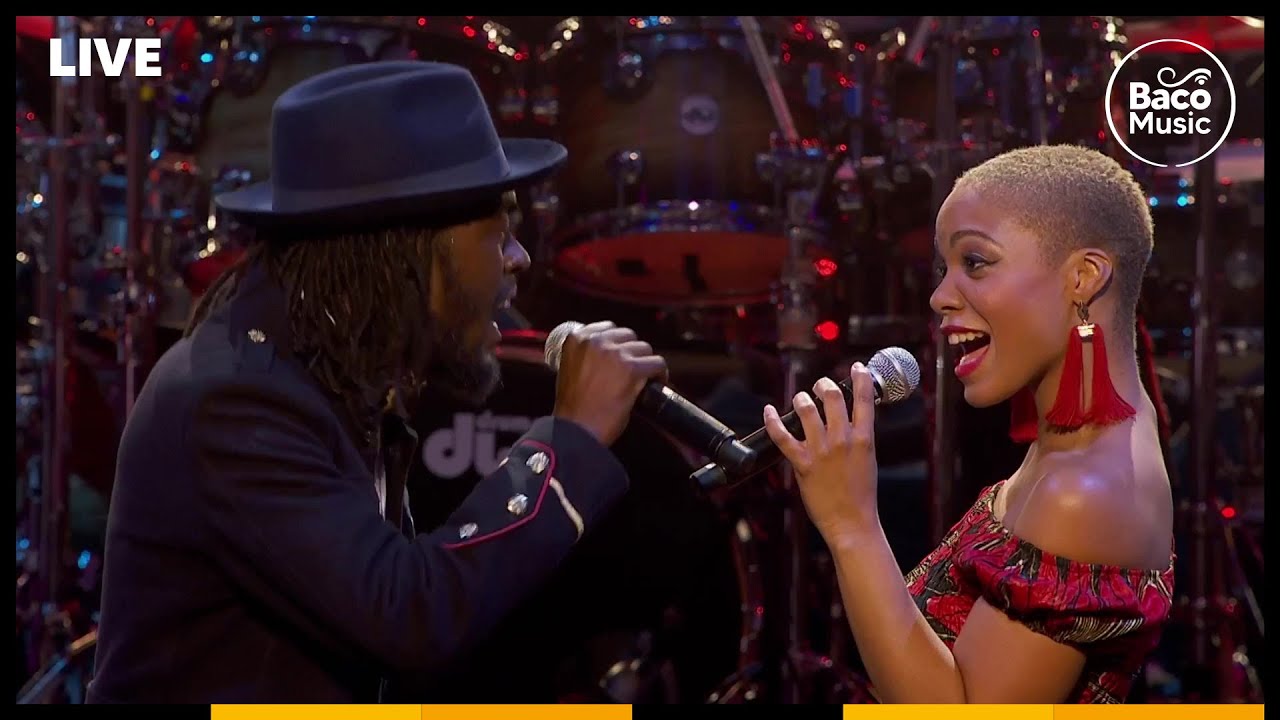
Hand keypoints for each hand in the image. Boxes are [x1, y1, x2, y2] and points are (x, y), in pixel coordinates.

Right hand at [553, 321, 667, 445]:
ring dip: (645, 363)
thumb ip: (586, 355)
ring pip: (644, 348)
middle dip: (632, 352)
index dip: (618, 344)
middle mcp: (595, 341)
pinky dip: (660, 374)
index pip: (607, 328)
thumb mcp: (570, 369)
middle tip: (632, 371)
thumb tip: (611, 352)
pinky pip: (657, 363)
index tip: (621, 357)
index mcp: (576, 338)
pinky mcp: (632, 369)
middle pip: (628, 336)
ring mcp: (615, 353)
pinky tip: (656, 383)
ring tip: (643, 379)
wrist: (576, 430)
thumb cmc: (574, 408)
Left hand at [762, 363, 880, 540]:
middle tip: (820, 386)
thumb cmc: (861, 496)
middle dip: (824, 385)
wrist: (852, 523)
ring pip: (806, 409)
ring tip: (801, 398)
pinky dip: (772, 420)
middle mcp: (842, 440)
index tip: (856, 368)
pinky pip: (782, 436)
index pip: (864, 399)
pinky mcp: (802, 463)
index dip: (861, 378)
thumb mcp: (867, 461)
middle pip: (832, 397)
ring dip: (802, 398)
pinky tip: (768, 411)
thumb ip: (859, 440)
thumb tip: (851, 424)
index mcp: (863, 439)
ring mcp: (821, 450)